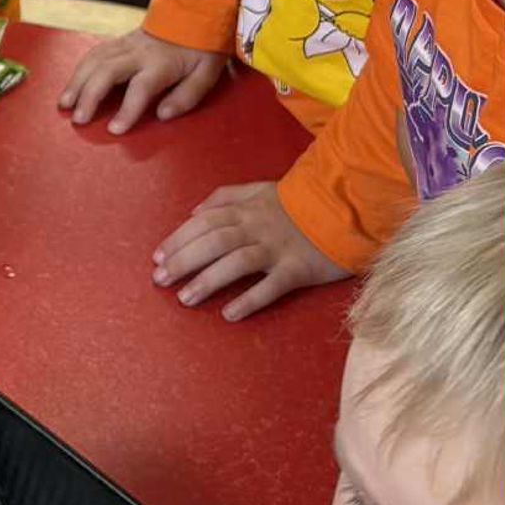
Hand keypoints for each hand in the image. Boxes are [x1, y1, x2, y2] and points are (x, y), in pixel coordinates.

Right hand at [59, 30, 223, 131]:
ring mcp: (125, 44)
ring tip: (64, 104)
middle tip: (78, 119)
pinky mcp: (118, 40)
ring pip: (94, 60)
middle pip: (107, 71)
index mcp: (162, 63)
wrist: (193, 11)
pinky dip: (79, 69)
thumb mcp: (207, 73)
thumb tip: (163, 115)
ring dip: (77, 82)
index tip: (114, 129)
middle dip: (89, 95)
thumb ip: (187, 96)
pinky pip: (93, 53)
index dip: (127, 109)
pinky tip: (71, 86)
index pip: (141, 87)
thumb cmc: (200, 48)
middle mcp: (139, 52)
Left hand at [154, 180, 349, 322]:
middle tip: (160, 281)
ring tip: (185, 298)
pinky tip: (228, 314)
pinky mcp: (299, 269)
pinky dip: (249, 300)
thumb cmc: (298, 204)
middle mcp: (258, 227)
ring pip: (236, 263)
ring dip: (208, 281)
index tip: (157, 258)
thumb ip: (226, 196)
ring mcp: (278, 249)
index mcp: (247, 209)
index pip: (204, 222)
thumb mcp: (260, 190)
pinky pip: (271, 287)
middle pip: (213, 242)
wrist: (347, 209)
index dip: (178, 239)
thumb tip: (192, 211)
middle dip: (182, 261)